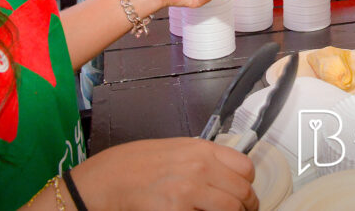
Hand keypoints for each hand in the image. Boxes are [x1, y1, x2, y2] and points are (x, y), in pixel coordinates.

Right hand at [70, 138, 257, 210]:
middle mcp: (200, 168)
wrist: (106, 180)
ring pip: (231, 209)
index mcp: (201, 150)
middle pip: (242, 192)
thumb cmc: (134, 164)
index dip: (248, 185)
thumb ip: (202, 159)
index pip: (245, 168)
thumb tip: (224, 174)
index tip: (244, 193)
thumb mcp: (175, 149)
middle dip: (245, 206)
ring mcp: (190, 191)